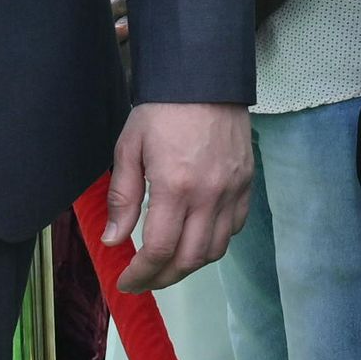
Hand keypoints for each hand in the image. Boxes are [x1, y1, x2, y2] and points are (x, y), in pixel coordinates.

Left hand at [103, 100, 254, 290]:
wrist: (206, 78)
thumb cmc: (162, 110)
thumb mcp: (129, 149)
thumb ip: (122, 198)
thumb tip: (114, 240)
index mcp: (175, 187)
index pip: (160, 250)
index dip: (141, 274)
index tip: (126, 281)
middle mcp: (209, 195)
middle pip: (189, 260)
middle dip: (163, 278)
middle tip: (143, 279)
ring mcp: (232, 191)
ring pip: (215, 250)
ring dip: (189, 265)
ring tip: (167, 265)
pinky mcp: (246, 183)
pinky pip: (234, 227)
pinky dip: (214, 242)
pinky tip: (195, 238)